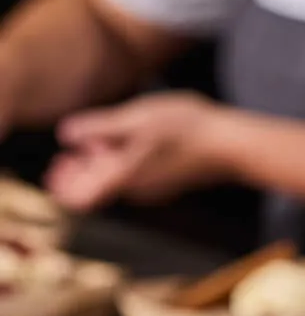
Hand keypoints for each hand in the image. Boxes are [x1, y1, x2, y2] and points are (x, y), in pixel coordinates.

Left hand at [45, 92, 241, 211]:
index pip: (78, 198)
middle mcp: (136, 190)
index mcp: (123, 177)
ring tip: (103, 141)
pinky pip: (136, 179)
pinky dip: (124, 164)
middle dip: (79, 173)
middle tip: (72, 152)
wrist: (233, 145)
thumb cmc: (187, 129)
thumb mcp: (137, 118)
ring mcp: (155, 188)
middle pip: (95, 192)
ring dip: (103, 166)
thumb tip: (67, 134)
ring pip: (115, 183)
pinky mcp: (170, 182)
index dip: (62, 184)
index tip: (60, 162)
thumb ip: (99, 127)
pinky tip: (133, 143)